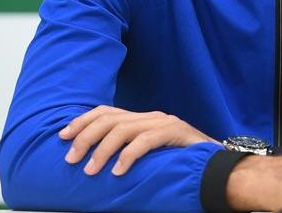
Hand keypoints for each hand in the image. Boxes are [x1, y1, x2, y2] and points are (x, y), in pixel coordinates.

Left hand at [58, 105, 218, 175]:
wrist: (218, 164)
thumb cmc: (180, 165)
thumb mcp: (148, 157)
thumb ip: (128, 153)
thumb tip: (95, 163)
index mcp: (142, 119)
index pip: (106, 112)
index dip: (82, 121)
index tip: (63, 136)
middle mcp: (151, 116)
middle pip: (110, 118)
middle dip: (85, 137)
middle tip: (72, 159)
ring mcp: (165, 123)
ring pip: (124, 129)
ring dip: (103, 150)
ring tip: (91, 170)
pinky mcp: (176, 132)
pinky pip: (146, 140)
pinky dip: (129, 155)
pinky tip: (119, 171)